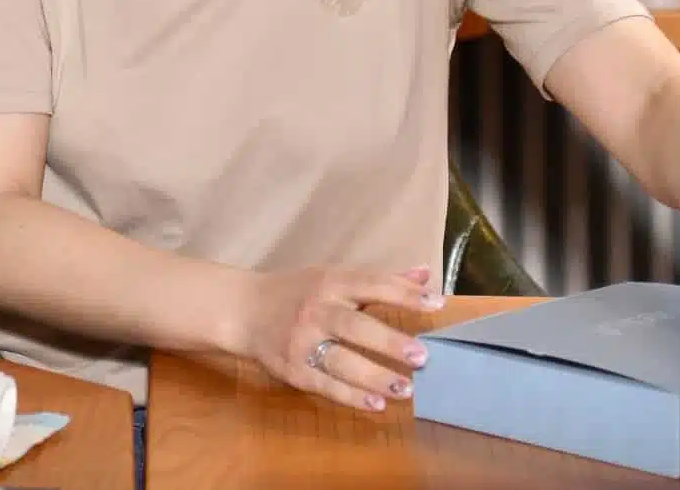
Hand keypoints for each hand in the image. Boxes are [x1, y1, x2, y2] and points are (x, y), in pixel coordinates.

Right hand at [228, 263, 443, 411]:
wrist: (242, 309)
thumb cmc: (296, 291)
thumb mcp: (333, 277)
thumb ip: (381, 279)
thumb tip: (426, 275)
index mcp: (329, 282)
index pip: (372, 284)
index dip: (404, 293)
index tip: (437, 304)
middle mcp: (316, 310)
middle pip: (354, 325)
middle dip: (388, 342)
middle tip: (422, 357)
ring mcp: (301, 341)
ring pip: (340, 360)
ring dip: (374, 376)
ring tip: (406, 389)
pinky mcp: (292, 369)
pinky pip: (324, 385)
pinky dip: (350, 396)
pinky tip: (376, 405)